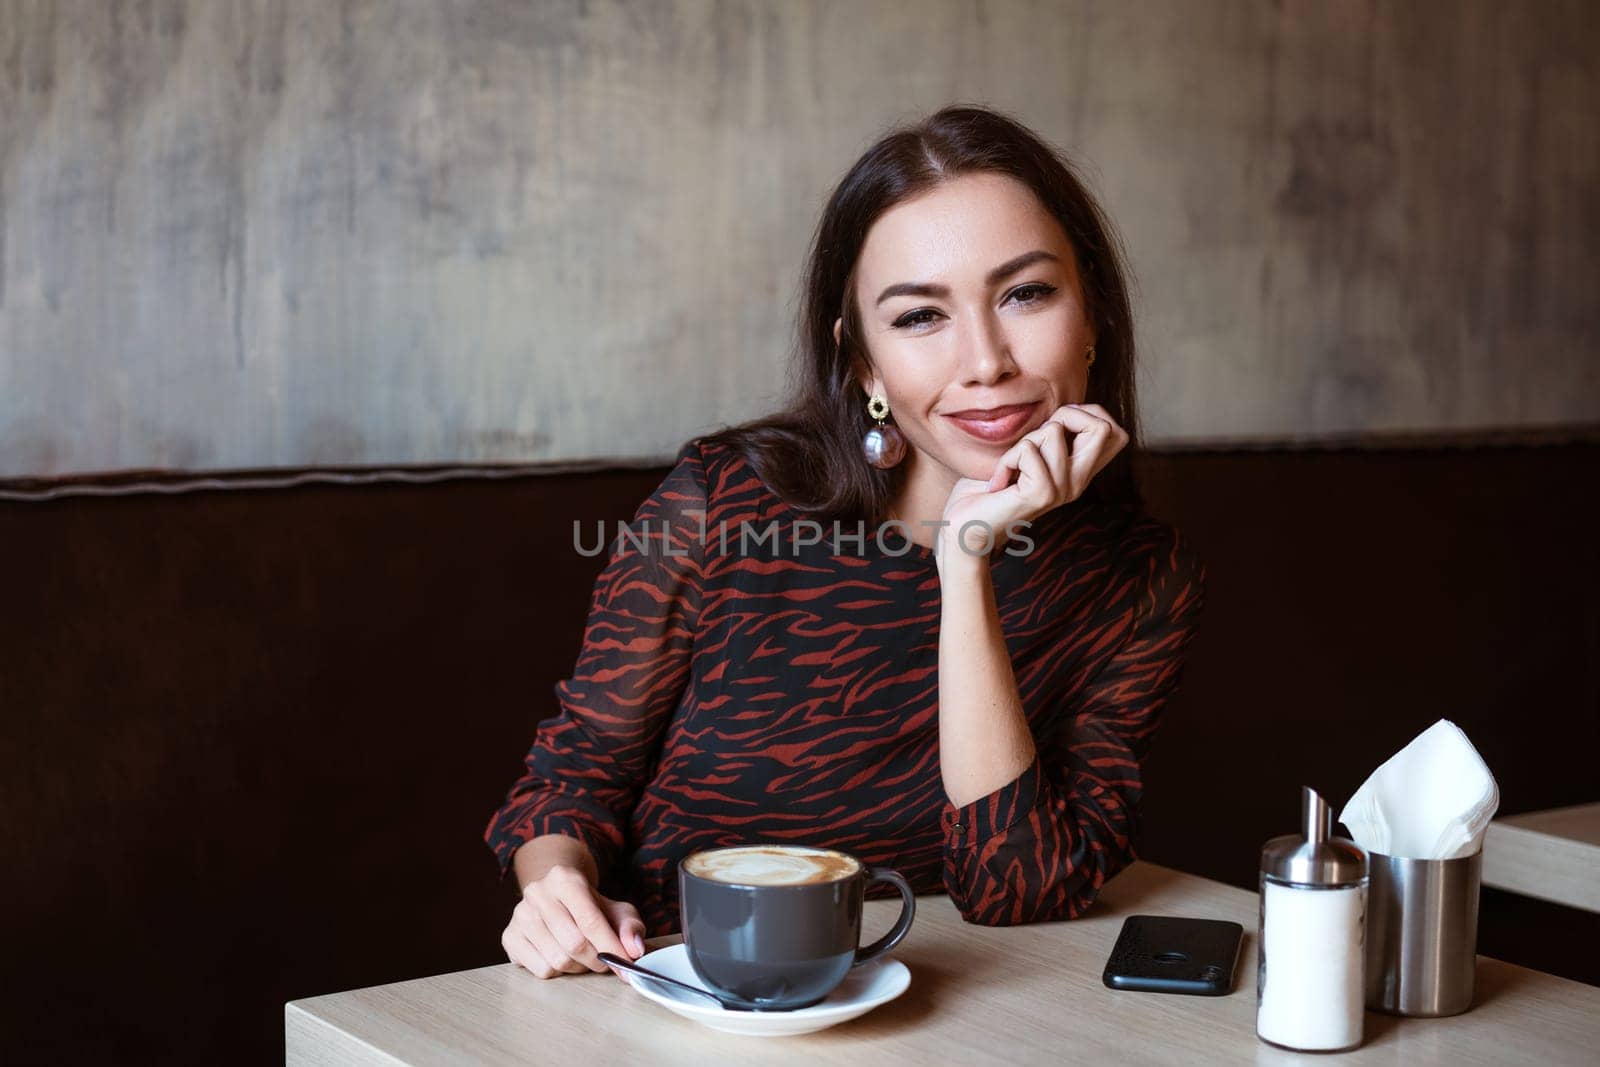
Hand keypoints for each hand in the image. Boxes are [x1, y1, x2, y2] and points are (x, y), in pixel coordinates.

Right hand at [500, 864, 646, 977]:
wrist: (556, 898)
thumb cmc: (590, 907)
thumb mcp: (616, 910)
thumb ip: (630, 927)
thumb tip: (635, 950)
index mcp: (564, 878)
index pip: (590, 920)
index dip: (611, 947)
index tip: (625, 966)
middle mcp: (537, 893)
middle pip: (574, 944)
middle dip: (596, 959)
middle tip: (604, 961)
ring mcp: (519, 915)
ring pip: (557, 960)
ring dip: (578, 967)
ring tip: (582, 956)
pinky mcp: (509, 937)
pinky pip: (540, 970)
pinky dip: (557, 972)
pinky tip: (560, 956)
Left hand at [939, 404, 1128, 561]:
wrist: (967, 528)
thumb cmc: (992, 489)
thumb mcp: (1030, 451)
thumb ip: (1052, 435)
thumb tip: (1069, 407)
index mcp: (1080, 473)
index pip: (1116, 432)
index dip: (1089, 413)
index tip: (1056, 425)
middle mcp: (1078, 483)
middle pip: (1103, 428)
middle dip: (1066, 415)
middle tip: (1037, 438)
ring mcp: (1063, 490)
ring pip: (1053, 431)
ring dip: (1023, 442)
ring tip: (1011, 468)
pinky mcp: (1042, 494)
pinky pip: (1028, 450)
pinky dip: (1007, 458)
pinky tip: (1000, 481)